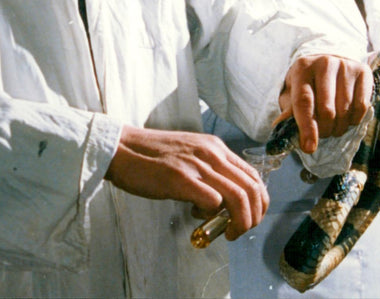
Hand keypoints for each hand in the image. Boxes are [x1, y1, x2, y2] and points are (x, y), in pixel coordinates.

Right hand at [104, 126, 267, 239]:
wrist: (121, 148)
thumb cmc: (150, 156)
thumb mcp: (189, 155)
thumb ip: (208, 172)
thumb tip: (221, 201)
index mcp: (214, 147)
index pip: (252, 175)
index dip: (258, 202)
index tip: (250, 218)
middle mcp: (211, 153)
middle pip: (251, 188)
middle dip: (254, 216)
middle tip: (239, 231)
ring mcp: (196, 165)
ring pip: (238, 197)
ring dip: (240, 221)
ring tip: (229, 233)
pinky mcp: (180, 178)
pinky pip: (212, 201)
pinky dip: (212, 215)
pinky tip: (198, 216)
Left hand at [278, 54, 371, 153]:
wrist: (328, 63)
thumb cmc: (308, 83)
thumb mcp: (292, 92)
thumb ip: (289, 109)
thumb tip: (280, 125)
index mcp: (302, 68)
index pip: (304, 101)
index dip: (307, 127)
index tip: (309, 147)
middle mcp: (324, 63)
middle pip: (327, 110)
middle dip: (324, 131)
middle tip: (322, 134)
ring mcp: (345, 65)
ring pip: (345, 110)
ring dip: (339, 128)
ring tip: (333, 126)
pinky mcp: (363, 72)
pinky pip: (362, 106)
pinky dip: (354, 120)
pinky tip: (347, 118)